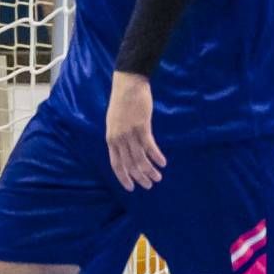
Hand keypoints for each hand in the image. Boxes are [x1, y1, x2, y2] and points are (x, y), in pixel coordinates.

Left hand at [106, 71, 165, 191]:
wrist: (128, 86)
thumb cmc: (122, 104)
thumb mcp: (115, 123)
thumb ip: (119, 137)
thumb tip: (126, 150)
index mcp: (111, 139)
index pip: (115, 164)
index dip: (123, 177)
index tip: (131, 188)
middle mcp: (118, 138)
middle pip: (129, 164)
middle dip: (139, 177)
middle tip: (149, 185)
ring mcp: (129, 133)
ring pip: (139, 157)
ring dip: (149, 170)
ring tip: (158, 177)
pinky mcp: (141, 126)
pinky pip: (149, 146)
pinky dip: (156, 156)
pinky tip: (162, 163)